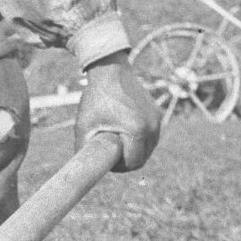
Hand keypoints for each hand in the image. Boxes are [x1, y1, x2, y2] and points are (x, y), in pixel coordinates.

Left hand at [75, 55, 161, 170]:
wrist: (110, 71)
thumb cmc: (96, 98)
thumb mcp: (84, 126)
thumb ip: (83, 149)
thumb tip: (84, 169)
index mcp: (138, 130)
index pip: (133, 163)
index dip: (119, 167)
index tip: (106, 161)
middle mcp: (152, 126)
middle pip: (142, 158)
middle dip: (127, 161)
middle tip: (110, 154)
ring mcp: (157, 119)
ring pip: (148, 148)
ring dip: (134, 151)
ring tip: (116, 143)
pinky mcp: (157, 114)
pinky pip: (150, 136)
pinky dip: (139, 140)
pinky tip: (124, 133)